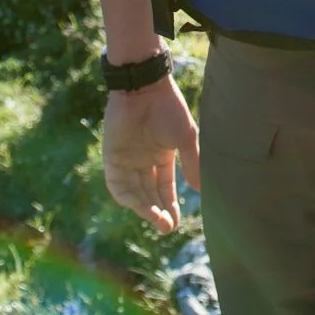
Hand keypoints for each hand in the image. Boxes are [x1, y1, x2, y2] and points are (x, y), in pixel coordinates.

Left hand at [102, 78, 200, 232]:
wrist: (144, 88)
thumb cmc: (168, 109)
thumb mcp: (186, 138)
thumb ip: (192, 163)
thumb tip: (202, 191)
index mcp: (162, 156)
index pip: (165, 188)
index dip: (170, 206)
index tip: (175, 224)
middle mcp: (143, 161)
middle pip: (149, 194)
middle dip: (157, 212)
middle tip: (166, 227)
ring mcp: (127, 159)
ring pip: (134, 192)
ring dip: (143, 207)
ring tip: (156, 218)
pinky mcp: (112, 156)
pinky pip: (116, 183)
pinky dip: (125, 196)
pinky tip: (138, 205)